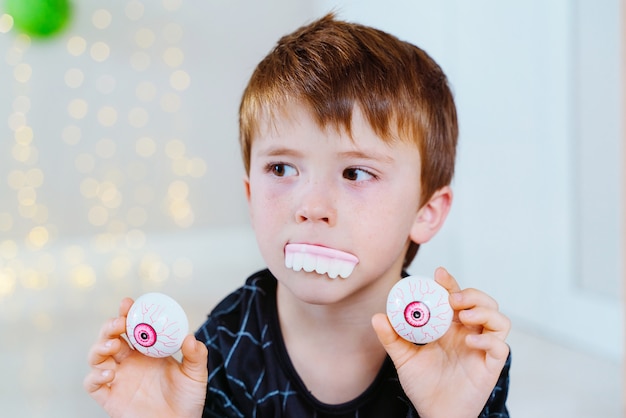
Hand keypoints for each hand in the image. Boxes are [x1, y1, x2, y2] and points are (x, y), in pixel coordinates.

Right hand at [83, 298, 207, 417]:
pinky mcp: (109, 397)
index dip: (126, 313)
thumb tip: (190, 337)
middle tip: (121, 322)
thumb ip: (196, 356)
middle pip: (110, 337)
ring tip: (114, 344)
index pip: (132, 327)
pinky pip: (92, 383)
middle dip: (110, 325)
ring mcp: (117, 378)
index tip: (128, 303)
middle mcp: (129, 362)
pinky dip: (95, 374)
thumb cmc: (187, 400)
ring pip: (97, 356)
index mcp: (146, 351)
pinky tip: (110, 372)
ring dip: (100, 346)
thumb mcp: (196, 375)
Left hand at [372, 267, 509, 417]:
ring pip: (499, 320)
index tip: (439, 273)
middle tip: (453, 299)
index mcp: (451, 328)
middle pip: (483, 302)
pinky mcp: (490, 366)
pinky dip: (489, 339)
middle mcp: (469, 334)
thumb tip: (377, 317)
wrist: (434, 413)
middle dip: (471, 294)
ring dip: (484, 311)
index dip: (451, 283)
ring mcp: (482, 349)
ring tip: (464, 316)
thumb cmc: (423, 386)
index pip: (457, 298)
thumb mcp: (403, 358)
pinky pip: (501, 347)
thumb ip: (392, 338)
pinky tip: (470, 340)